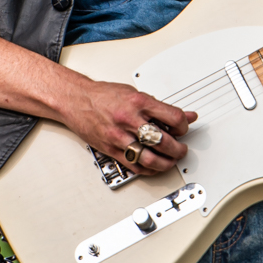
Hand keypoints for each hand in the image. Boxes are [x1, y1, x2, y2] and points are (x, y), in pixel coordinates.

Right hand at [60, 80, 197, 175]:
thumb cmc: (103, 96)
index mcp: (139, 102)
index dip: (183, 126)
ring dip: (166, 163)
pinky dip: (148, 169)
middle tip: (181, 149)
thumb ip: (160, 107)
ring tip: (171, 160)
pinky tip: (154, 166)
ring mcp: (120, 137)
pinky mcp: (111, 150)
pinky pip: (135, 165)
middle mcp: (130, 120)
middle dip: (178, 149)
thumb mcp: (135, 93)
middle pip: (163, 141)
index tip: (183, 128)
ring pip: (150, 158)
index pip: (173, 118)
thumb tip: (185, 115)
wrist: (77, 101)